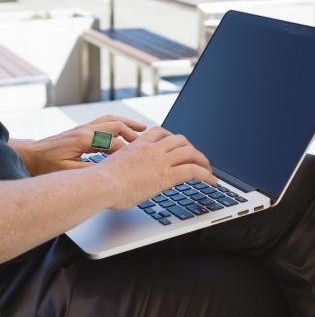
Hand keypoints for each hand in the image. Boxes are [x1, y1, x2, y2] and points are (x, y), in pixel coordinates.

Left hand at [10, 115, 146, 175]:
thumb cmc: (47, 165)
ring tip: (143, 128)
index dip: (128, 151)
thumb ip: (90, 171)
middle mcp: (86, 129)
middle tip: (148, 141)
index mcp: (85, 139)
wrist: (31, 155)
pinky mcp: (83, 130)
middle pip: (116, 125)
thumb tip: (110, 172)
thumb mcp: (68, 172)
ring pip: (112, 120)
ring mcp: (84, 127)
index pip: (114, 142)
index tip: (139, 159)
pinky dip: (118, 124)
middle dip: (134, 132)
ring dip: (128, 123)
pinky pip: (105, 122)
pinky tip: (126, 130)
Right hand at [96, 126, 216, 209]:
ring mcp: (160, 160)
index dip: (172, 137)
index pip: (160, 132)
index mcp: (138, 145)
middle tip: (196, 158)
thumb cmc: (100, 181)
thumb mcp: (113, 167)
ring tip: (208, 170)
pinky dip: (206, 174)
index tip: (177, 144)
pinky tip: (212, 182)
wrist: (100, 184)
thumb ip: (124, 167)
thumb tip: (125, 176)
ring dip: (203, 160)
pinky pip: (193, 170)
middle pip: (180, 139)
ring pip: (190, 151)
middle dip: (191, 148)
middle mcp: (152, 149)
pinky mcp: (166, 175)